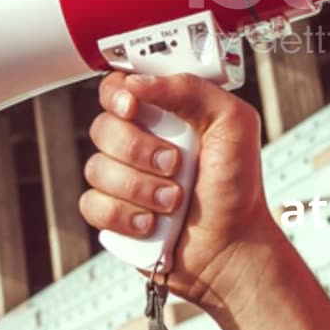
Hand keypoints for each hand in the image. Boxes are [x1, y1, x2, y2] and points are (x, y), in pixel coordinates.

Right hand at [79, 72, 278, 310]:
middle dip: (139, 150)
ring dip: (140, 188)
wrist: (232, 247)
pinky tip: (151, 223)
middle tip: (174, 165)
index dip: (118, 94)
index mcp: (165, 113)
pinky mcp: (113, 212)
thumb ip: (192, 90)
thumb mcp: (233, 123)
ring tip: (173, 201)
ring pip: (97, 168)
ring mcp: (123, 177)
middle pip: (103, 127)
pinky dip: (123, 215)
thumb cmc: (238, 186)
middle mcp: (140, 141)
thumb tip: (138, 82)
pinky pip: (92, 204)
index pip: (119, 87)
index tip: (134, 107)